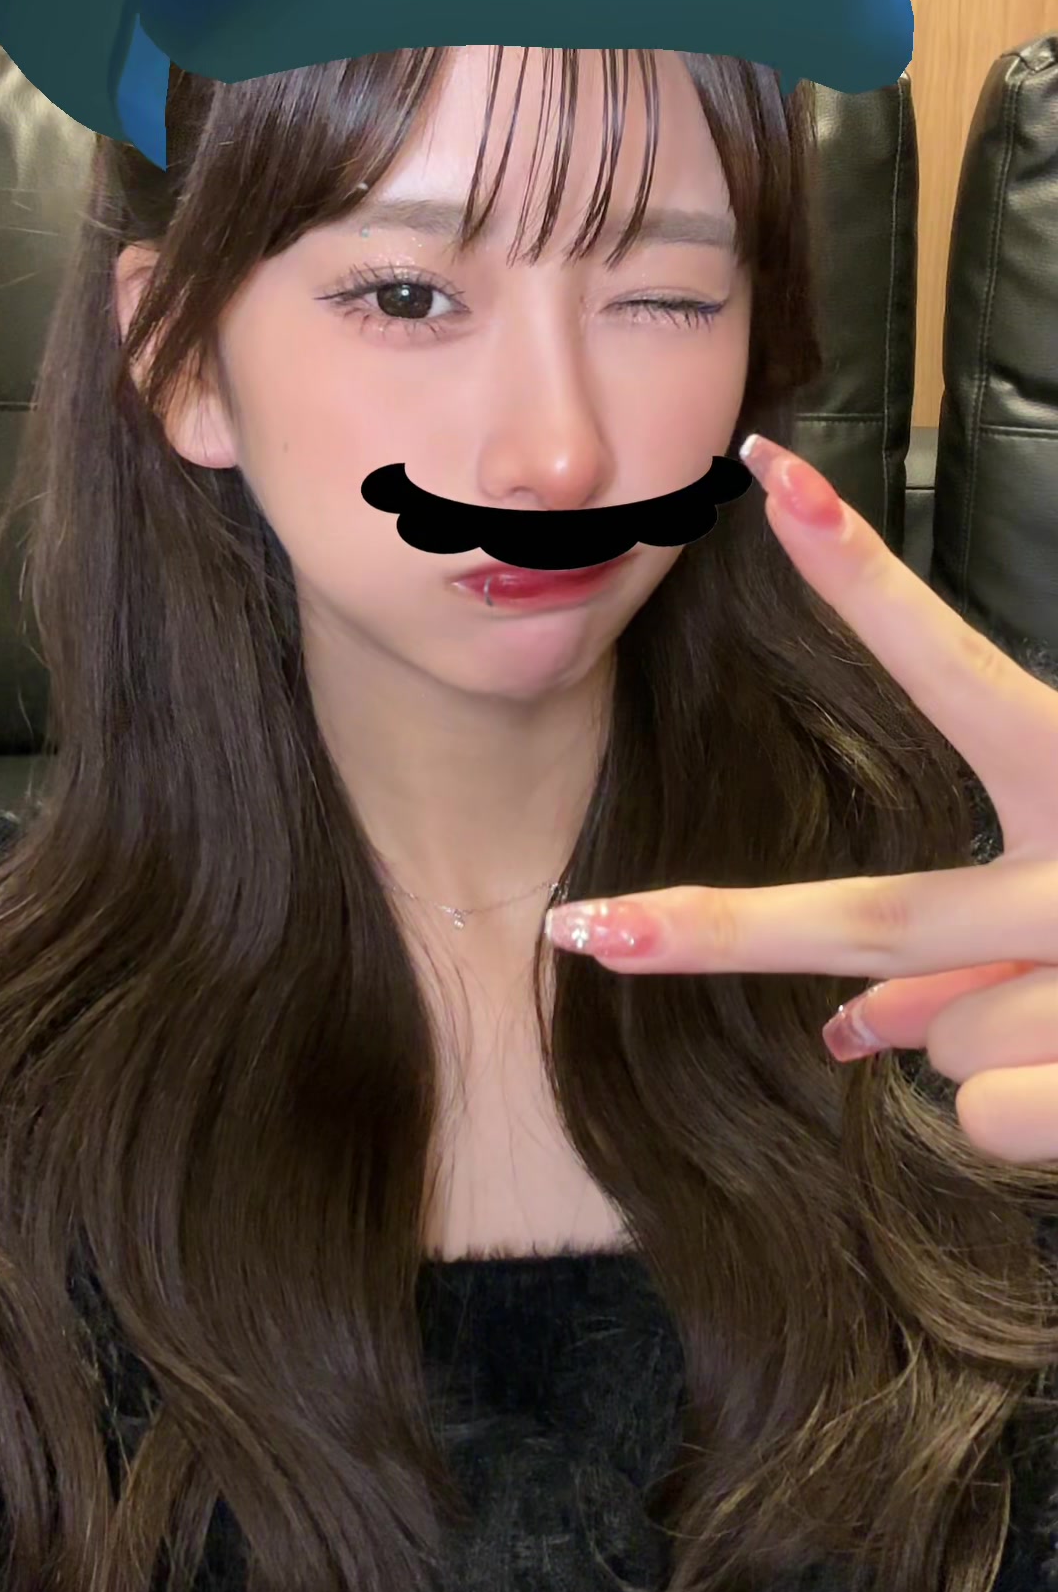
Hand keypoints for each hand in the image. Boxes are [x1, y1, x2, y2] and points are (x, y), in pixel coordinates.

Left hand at [545, 434, 1057, 1164]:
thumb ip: (967, 954)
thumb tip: (852, 1035)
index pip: (950, 669)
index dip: (855, 576)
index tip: (765, 476)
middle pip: (866, 916)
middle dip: (714, 931)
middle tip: (577, 932)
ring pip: (935, 1039)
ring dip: (995, 1036)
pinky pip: (980, 1116)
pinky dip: (1028, 1115)